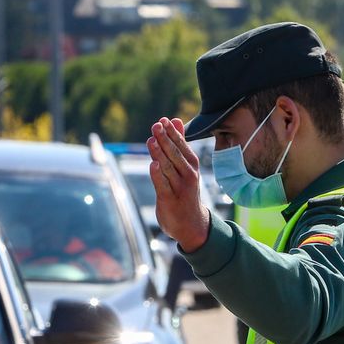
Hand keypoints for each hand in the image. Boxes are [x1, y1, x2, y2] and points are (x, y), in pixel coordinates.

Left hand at [147, 117, 210, 252]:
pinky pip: (163, 185)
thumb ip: (178, 143)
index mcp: (191, 165)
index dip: (172, 133)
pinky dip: (158, 175)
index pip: (181, 146)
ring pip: (168, 168)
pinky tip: (152, 164)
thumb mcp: (184, 166)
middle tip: (156, 125)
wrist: (191, 224)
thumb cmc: (185, 191)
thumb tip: (175, 120)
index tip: (163, 120)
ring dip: (160, 154)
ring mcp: (179, 187)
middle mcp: (188, 175)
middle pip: (175, 154)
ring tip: (152, 140)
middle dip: (165, 139)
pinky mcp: (169, 199)